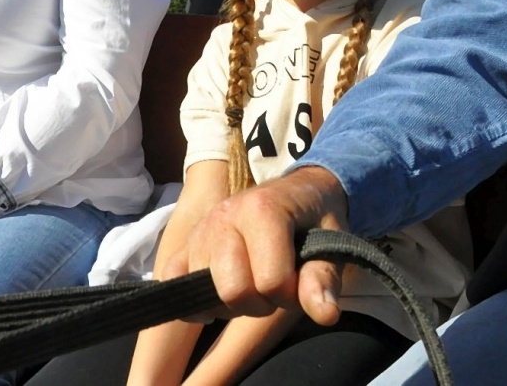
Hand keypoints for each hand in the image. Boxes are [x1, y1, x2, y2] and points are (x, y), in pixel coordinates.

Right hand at [182, 165, 349, 324]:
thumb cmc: (315, 218)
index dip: (290, 295)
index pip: (270, 282)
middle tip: (274, 289)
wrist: (298, 191)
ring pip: (205, 293)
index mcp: (262, 210)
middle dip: (260, 303)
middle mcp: (224, 216)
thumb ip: (324, 278)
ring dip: (232, 303)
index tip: (299, 283)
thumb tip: (325, 314)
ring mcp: (201, 229)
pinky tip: (217, 302)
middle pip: (233, 291)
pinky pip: (173, 281)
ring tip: (251, 285)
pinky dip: (192, 301)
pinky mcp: (185, 244)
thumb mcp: (333, 242)